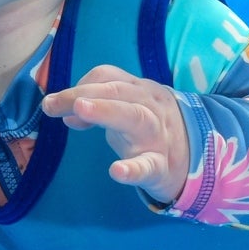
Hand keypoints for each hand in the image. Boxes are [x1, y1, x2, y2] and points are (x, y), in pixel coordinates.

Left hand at [41, 63, 189, 203]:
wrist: (195, 159)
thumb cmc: (151, 128)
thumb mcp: (126, 109)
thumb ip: (97, 106)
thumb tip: (66, 114)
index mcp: (140, 91)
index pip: (108, 77)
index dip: (80, 85)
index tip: (56, 104)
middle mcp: (150, 107)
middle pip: (116, 93)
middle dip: (82, 94)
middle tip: (52, 104)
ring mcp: (157, 137)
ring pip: (135, 118)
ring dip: (106, 111)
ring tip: (81, 112)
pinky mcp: (160, 167)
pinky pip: (149, 166)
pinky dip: (133, 169)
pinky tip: (117, 171)